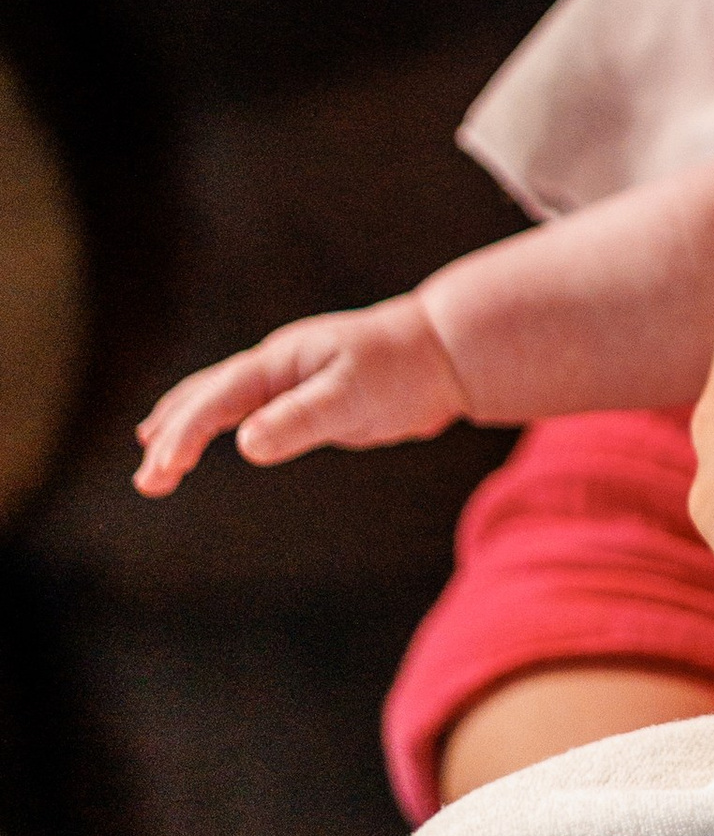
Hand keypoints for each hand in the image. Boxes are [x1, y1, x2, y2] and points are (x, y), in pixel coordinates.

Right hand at [134, 298, 464, 492]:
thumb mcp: (352, 397)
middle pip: (206, 397)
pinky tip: (219, 438)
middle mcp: (276, 366)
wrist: (444, 353)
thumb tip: (247, 445)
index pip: (217, 399)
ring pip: (220, 400)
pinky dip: (220, 424)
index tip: (162, 469)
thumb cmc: (402, 369)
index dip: (185, 434)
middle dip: (171, 436)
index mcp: (280, 361)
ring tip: (153, 458)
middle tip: (148, 482)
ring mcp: (288, 379)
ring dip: (185, 427)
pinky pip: (248, 410)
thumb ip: (300, 419)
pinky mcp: (306, 397)